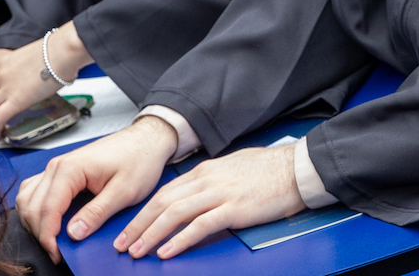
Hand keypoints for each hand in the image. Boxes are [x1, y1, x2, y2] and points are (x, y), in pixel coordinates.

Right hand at [17, 117, 177, 261]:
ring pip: (28, 200)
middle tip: (57, 252)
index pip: (46, 210)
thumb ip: (97, 213)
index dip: (48, 237)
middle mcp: (57, 166)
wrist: (146, 140)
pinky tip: (50, 222)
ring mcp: (57, 167)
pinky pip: (36, 192)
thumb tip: (74, 234)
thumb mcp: (124, 191)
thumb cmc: (139, 159)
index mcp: (70, 169)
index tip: (57, 255)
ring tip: (53, 240)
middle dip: (41, 233)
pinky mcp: (61, 171)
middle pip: (32, 207)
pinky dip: (37, 210)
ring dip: (35, 222)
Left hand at [113, 144, 306, 258]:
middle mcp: (207, 180)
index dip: (143, 212)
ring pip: (175, 214)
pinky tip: (167, 251)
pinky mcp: (234, 208)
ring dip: (152, 234)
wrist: (295, 168)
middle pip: (163, 203)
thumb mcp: (232, 168)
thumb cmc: (269, 170)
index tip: (130, 228)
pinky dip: (180, 239)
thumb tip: (194, 195)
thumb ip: (210, 181)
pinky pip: (200, 225)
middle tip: (123, 244)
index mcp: (205, 171)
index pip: (165, 192)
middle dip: (139, 225)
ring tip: (138, 251)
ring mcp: (220, 193)